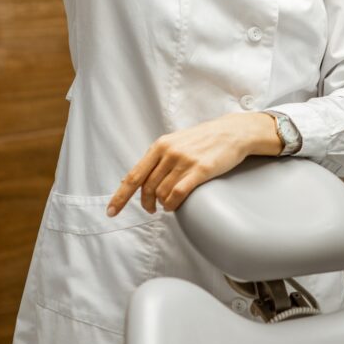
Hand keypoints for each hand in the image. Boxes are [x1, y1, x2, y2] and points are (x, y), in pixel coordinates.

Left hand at [106, 113, 282, 216]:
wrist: (232, 132)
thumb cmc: (204, 139)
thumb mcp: (175, 142)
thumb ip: (157, 159)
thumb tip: (135, 179)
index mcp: (160, 145)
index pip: (134, 176)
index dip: (120, 196)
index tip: (111, 211)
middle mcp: (169, 153)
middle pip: (147, 189)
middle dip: (147, 204)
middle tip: (151, 209)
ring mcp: (184, 161)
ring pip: (162, 194)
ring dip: (163, 204)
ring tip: (169, 204)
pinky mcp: (200, 170)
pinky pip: (178, 194)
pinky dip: (173, 204)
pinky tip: (175, 205)